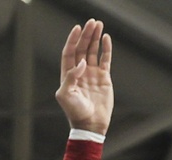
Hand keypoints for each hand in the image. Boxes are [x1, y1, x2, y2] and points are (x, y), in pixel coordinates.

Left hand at [56, 19, 112, 134]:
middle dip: (86, 35)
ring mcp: (92, 74)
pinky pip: (105, 59)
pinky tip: (106, 38)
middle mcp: (80, 72)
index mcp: (68, 75)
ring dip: (95, 38)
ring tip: (99, 25)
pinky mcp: (103, 78)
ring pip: (93, 51)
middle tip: (91, 23)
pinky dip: (106, 49)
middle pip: (82, 48)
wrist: (90, 124)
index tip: (77, 28)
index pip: (70, 53)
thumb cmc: (75, 112)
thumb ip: (70, 77)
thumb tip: (81, 62)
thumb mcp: (65, 95)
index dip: (73, 40)